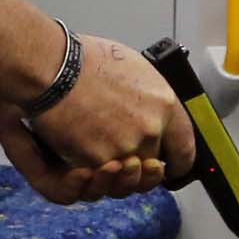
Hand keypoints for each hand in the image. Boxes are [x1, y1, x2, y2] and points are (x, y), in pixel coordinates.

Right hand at [0, 33, 190, 204]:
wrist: (52, 68)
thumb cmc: (85, 60)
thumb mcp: (136, 68)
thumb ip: (151, 97)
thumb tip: (154, 111)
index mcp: (164, 104)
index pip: (185, 149)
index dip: (176, 161)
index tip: (169, 164)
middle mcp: (150, 130)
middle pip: (153, 164)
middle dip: (140, 162)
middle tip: (124, 154)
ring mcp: (124, 149)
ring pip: (127, 177)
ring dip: (116, 172)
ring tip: (101, 156)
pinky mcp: (97, 161)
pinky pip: (100, 178)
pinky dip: (91, 172)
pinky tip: (83, 157)